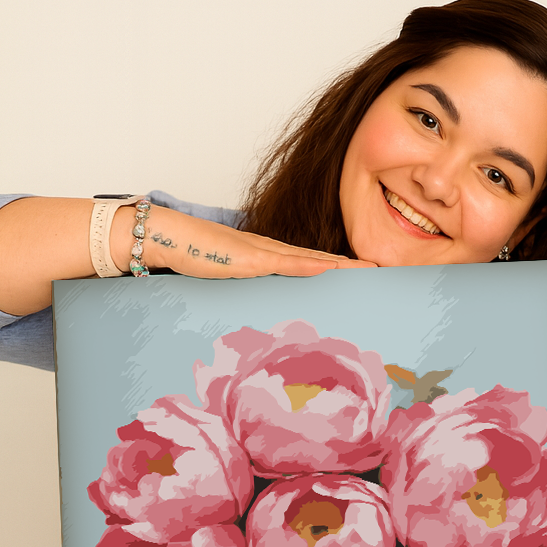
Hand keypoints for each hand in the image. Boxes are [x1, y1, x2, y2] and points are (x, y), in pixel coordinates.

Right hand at [119, 206, 376, 278]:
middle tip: (379, 270)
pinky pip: (285, 262)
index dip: (335, 267)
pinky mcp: (250, 257)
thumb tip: (254, 309)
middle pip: (317, 259)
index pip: (308, 262)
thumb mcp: (224, 277)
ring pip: (309, 259)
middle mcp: (269, 249)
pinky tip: (330, 268)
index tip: (359, 274)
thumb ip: (241, 286)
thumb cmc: (190, 255)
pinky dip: (309, 265)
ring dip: (339, 265)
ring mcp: (261, 252)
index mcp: (265, 255)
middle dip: (348, 265)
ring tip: (367, 269)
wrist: (167, 237)